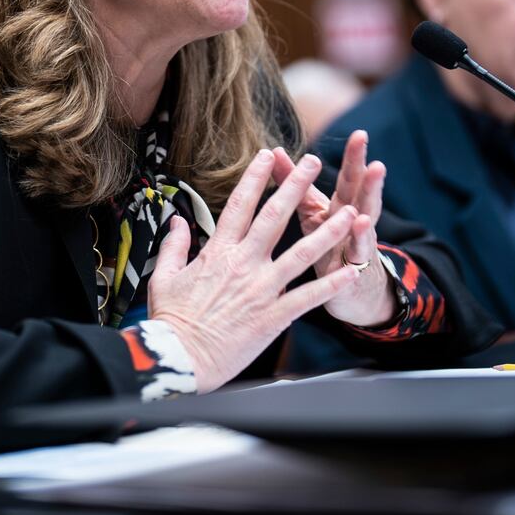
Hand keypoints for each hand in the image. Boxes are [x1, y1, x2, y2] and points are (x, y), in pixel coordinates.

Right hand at [148, 149, 361, 391]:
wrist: (179, 359)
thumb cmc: (171, 319)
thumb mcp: (164, 276)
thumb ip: (174, 244)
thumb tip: (176, 220)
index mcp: (218, 252)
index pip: (240, 205)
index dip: (255, 178)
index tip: (268, 155)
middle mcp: (243, 264)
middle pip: (275, 217)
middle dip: (296, 186)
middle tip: (314, 162)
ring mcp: (261, 289)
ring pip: (301, 253)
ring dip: (328, 231)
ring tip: (349, 212)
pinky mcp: (273, 316)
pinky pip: (308, 297)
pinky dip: (331, 284)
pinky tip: (350, 270)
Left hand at [270, 130, 395, 327]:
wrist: (350, 293)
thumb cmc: (327, 246)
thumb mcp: (312, 213)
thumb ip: (295, 183)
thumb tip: (275, 151)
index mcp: (340, 208)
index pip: (349, 179)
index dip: (353, 158)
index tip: (359, 133)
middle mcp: (353, 223)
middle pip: (361, 195)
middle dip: (368, 175)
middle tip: (372, 154)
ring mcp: (356, 247)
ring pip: (365, 222)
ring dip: (370, 202)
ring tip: (374, 184)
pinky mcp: (352, 272)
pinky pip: (356, 256)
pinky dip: (359, 240)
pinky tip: (359, 225)